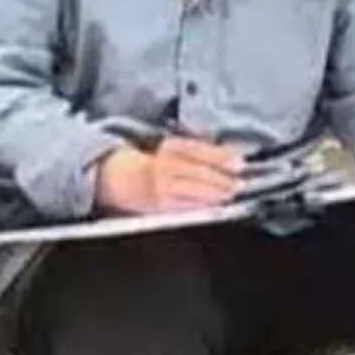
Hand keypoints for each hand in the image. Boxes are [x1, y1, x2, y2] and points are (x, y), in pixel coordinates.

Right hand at [94, 137, 243, 214]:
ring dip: (215, 192)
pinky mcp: (158, 206)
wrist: (114, 180)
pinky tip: (213, 206)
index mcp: (167, 148)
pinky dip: (201, 205)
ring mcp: (160, 187)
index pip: (197, 150)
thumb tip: (229, 154)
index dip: (220, 156)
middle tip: (240, 182)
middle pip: (198, 171)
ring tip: (230, 194)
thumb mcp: (169, 150)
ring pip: (193, 189)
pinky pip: (184, 206)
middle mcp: (163, 166)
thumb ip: (196, 151)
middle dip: (222, 178)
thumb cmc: (147, 164)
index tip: (238, 162)